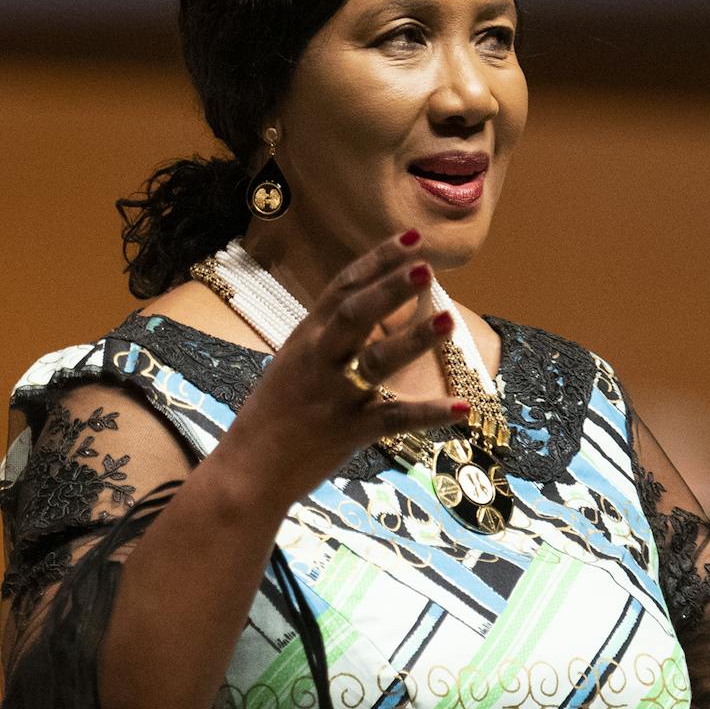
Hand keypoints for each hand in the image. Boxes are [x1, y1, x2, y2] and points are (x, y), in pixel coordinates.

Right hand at [214, 230, 467, 507]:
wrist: (247, 470)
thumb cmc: (273, 415)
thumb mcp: (293, 363)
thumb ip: (327, 336)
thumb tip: (362, 305)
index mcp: (306, 337)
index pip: (343, 287)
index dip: (378, 261)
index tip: (412, 238)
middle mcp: (318, 359)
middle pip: (354, 314)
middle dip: (389, 289)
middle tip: (426, 267)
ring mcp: (334, 395)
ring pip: (376, 361)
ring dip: (413, 339)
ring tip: (448, 319)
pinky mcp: (349, 431)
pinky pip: (395, 419)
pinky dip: (429, 414)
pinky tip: (462, 407)